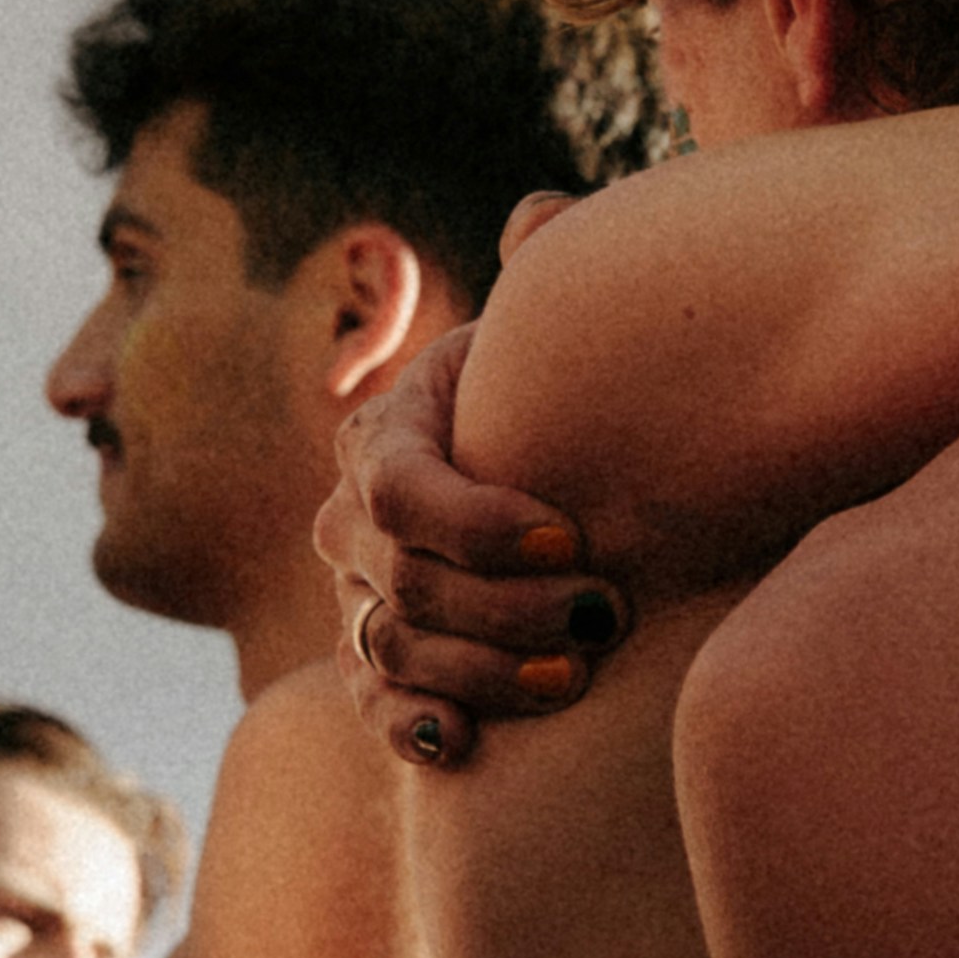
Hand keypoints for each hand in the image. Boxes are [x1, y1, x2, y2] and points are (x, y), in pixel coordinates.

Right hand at [322, 316, 626, 772]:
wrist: (558, 494)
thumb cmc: (566, 409)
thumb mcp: (554, 340)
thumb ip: (551, 274)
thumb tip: (544, 215)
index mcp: (387, 434)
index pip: (402, 490)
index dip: (482, 524)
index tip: (574, 537)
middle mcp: (351, 517)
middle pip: (406, 579)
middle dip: (509, 606)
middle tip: (607, 615)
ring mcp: (357, 596)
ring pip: (394, 648)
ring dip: (484, 670)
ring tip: (578, 674)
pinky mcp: (376, 666)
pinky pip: (372, 703)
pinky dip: (410, 725)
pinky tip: (462, 742)